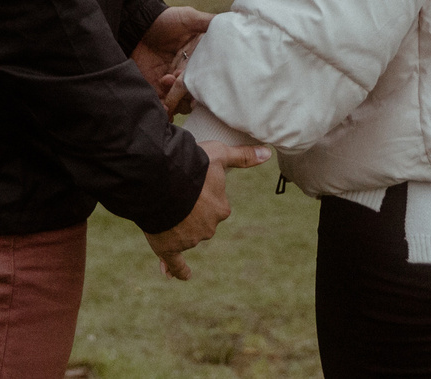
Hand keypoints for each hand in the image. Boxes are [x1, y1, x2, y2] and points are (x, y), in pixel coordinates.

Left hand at [131, 5, 211, 112]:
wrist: (137, 24)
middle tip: (178, 80)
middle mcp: (187, 74)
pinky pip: (163, 105)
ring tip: (166, 81)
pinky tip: (162, 104)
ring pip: (181, 103)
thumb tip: (232, 22)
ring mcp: (171, 83)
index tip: (198, 84)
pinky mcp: (155, 88)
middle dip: (189, 95)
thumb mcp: (189, 17)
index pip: (205, 79)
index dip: (203, 85)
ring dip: (176, 101)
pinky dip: (165, 109)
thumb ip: (208, 22)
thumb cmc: (166, 19)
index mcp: (198, 60)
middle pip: (195, 95)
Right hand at [146, 142, 269, 280]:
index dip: (203, 193)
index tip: (193, 182)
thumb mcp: (220, 154)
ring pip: (185, 235)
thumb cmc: (193, 165)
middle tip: (175, 191)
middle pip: (201, 221)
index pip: (215, 204)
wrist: (163, 180)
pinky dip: (179, 271)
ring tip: (162, 206)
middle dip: (190, 211)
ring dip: (176, 227)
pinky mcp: (170, 248)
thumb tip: (268, 152)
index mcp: (221, 208)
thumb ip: (243, 156)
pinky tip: (183, 277)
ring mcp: (190, 239)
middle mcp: (209, 228)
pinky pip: (176, 264)